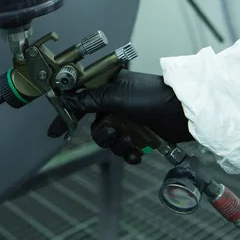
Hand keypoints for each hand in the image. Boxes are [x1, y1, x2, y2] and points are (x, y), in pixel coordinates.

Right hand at [47, 70, 193, 160]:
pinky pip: (123, 147)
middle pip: (93, 125)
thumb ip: (89, 99)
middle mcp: (114, 102)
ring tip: (131, 142)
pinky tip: (137, 152)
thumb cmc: (153, 96)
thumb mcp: (117, 96)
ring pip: (108, 139)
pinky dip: (128, 152)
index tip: (54, 130)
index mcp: (107, 86)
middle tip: (114, 133)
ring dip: (118, 145)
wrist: (184, 113)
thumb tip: (66, 99)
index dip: (67, 114)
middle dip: (103, 135)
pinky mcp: (139, 132)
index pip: (79, 99)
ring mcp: (127, 118)